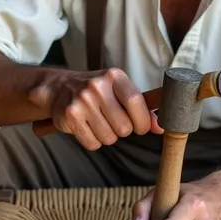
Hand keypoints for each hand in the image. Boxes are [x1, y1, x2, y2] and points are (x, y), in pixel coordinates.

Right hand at [29, 67, 162, 149]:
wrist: (59, 88)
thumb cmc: (97, 91)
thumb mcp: (119, 90)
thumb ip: (141, 107)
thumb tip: (161, 127)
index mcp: (114, 76)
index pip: (136, 101)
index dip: (143, 121)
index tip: (142, 127)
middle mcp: (97, 86)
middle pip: (124, 127)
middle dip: (122, 130)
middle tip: (113, 121)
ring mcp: (82, 101)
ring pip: (109, 138)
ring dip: (107, 136)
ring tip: (98, 122)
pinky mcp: (70, 116)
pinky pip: (93, 143)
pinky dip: (93, 141)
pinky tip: (87, 127)